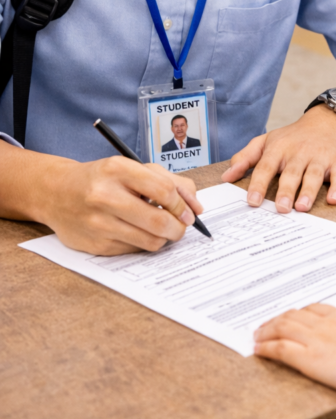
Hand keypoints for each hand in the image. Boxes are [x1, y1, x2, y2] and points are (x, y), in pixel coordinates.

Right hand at [34, 155, 202, 254]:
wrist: (57, 192)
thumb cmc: (104, 178)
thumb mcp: (134, 168)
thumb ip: (170, 182)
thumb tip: (196, 208)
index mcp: (118, 169)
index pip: (164, 191)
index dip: (182, 204)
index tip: (188, 212)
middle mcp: (105, 196)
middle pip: (160, 222)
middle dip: (179, 228)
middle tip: (181, 227)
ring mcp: (98, 223)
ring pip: (150, 241)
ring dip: (164, 238)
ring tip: (162, 229)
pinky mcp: (95, 245)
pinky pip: (134, 250)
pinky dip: (143, 243)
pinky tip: (137, 232)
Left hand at [221, 105, 335, 212]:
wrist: (327, 121)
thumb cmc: (293, 137)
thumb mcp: (267, 141)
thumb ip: (245, 158)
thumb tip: (226, 177)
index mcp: (279, 149)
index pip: (266, 166)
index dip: (258, 184)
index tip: (252, 201)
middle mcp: (299, 152)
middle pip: (291, 173)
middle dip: (286, 191)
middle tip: (281, 208)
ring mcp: (320, 157)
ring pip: (314, 175)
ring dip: (309, 191)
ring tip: (302, 207)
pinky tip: (333, 199)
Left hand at [254, 302, 335, 418]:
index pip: (314, 309)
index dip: (300, 312)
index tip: (291, 316)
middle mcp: (327, 324)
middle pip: (294, 316)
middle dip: (277, 319)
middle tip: (266, 325)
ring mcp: (317, 340)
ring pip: (282, 328)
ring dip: (266, 331)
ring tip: (256, 336)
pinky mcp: (310, 359)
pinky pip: (280, 349)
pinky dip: (266, 347)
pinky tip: (257, 349)